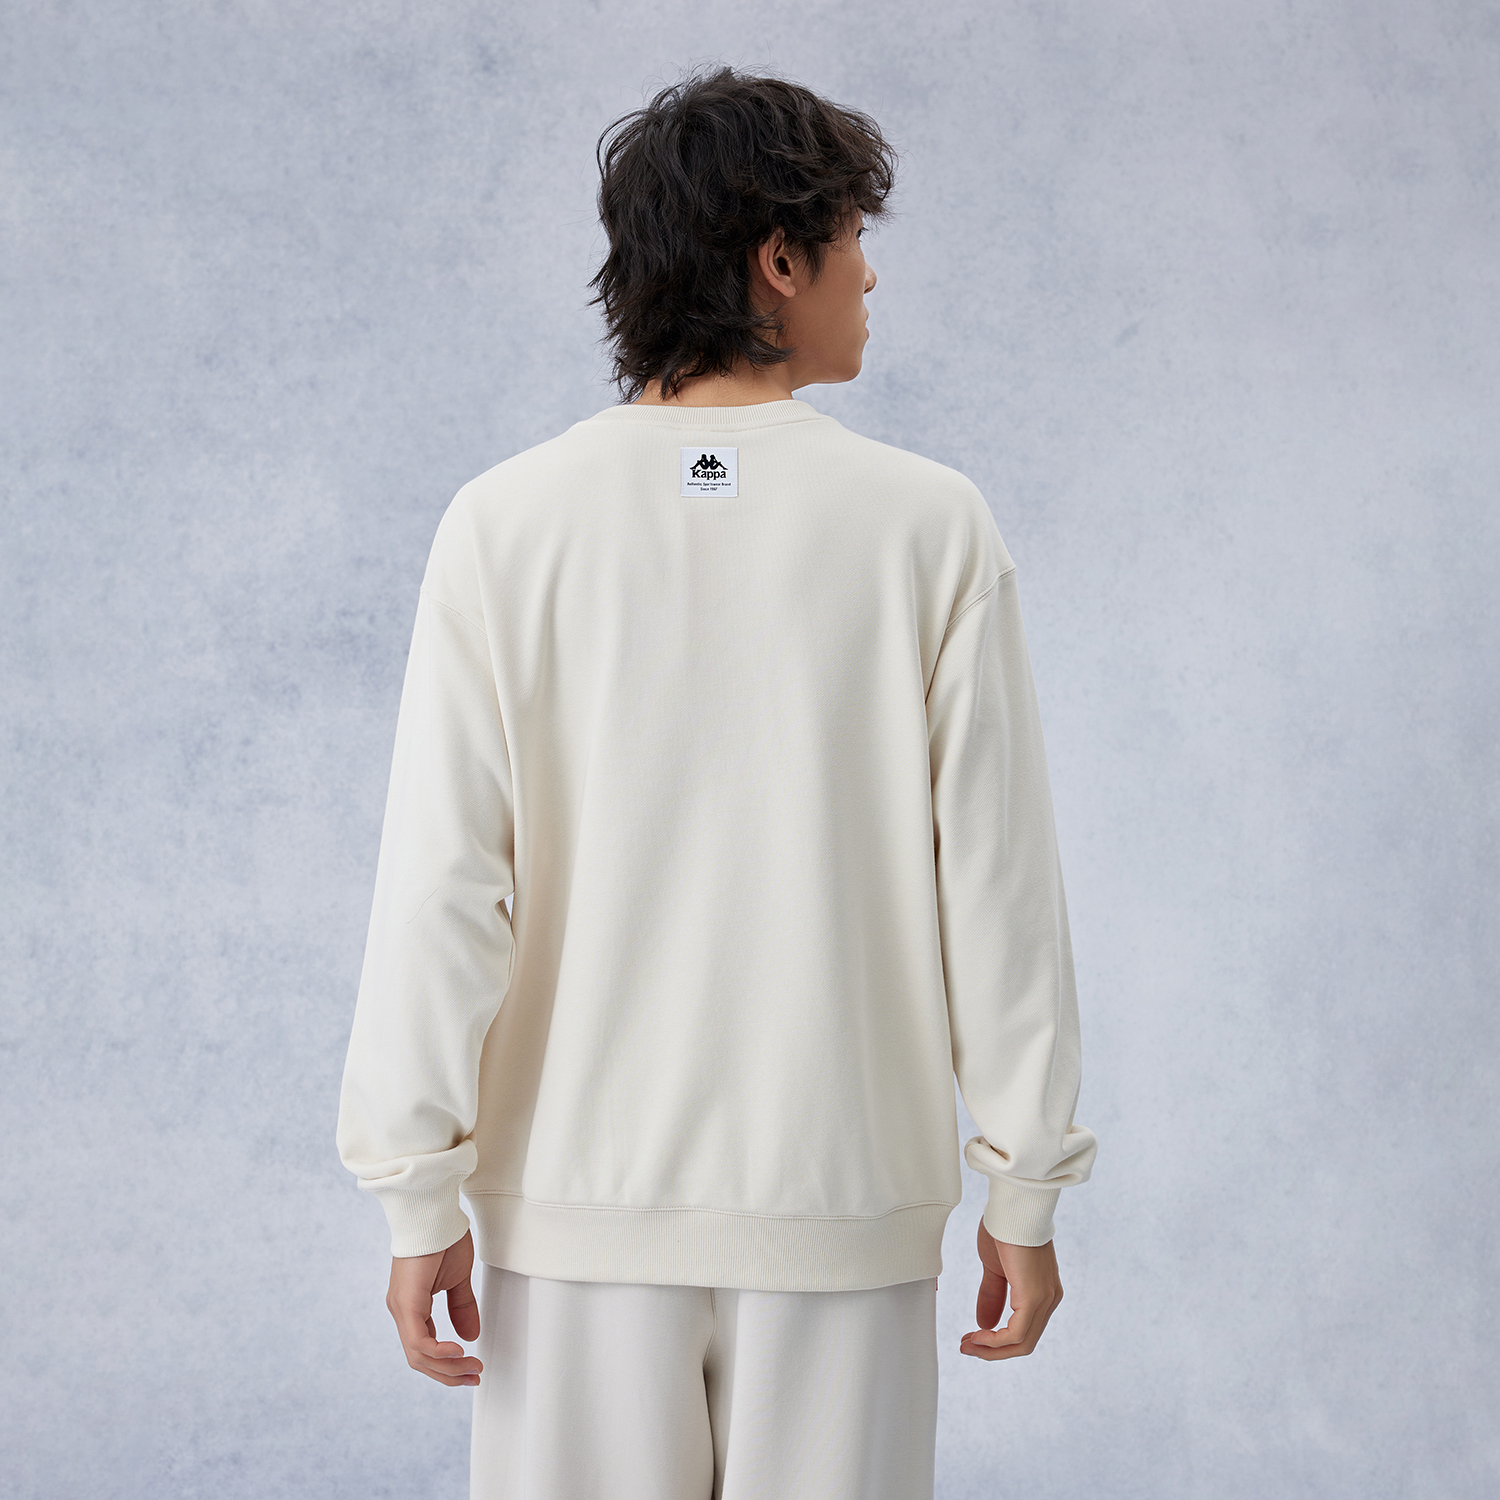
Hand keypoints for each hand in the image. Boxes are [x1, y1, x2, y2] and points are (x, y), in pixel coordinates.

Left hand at [386, 1228, 483, 1386]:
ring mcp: (401, 1308)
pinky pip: (419, 1340)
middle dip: (448, 1374)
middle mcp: (401, 1311)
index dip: (447, 1365)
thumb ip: (461, 1307)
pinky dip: (438, 1352)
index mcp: (411, 1307)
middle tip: (473, 1376)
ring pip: (418, 1355)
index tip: (471, 1368)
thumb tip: (470, 1336)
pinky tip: (458, 1352)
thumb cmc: (443, 1237)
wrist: (432, 1211)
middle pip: (419, 1359)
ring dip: (447, 1367)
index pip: (424, 1348)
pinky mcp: (406, 1302)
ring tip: (471, 1366)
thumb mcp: (458, 1278)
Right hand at [958, 1217, 1063, 1360]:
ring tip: (968, 1344)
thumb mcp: (995, 1268)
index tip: (973, 1338)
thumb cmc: (1005, 1229)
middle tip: (967, 1347)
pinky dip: (996, 1341)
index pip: (1025, 1330)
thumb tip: (984, 1324)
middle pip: (1024, 1343)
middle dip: (993, 1350)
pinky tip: (978, 1335)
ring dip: (991, 1349)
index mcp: (1043, 1292)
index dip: (998, 1341)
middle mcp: (1049, 1299)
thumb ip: (993, 1295)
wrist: (1013, 1208)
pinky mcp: (1034, 1297)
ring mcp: (1045, 1299)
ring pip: (1022, 1343)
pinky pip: (1017, 1333)